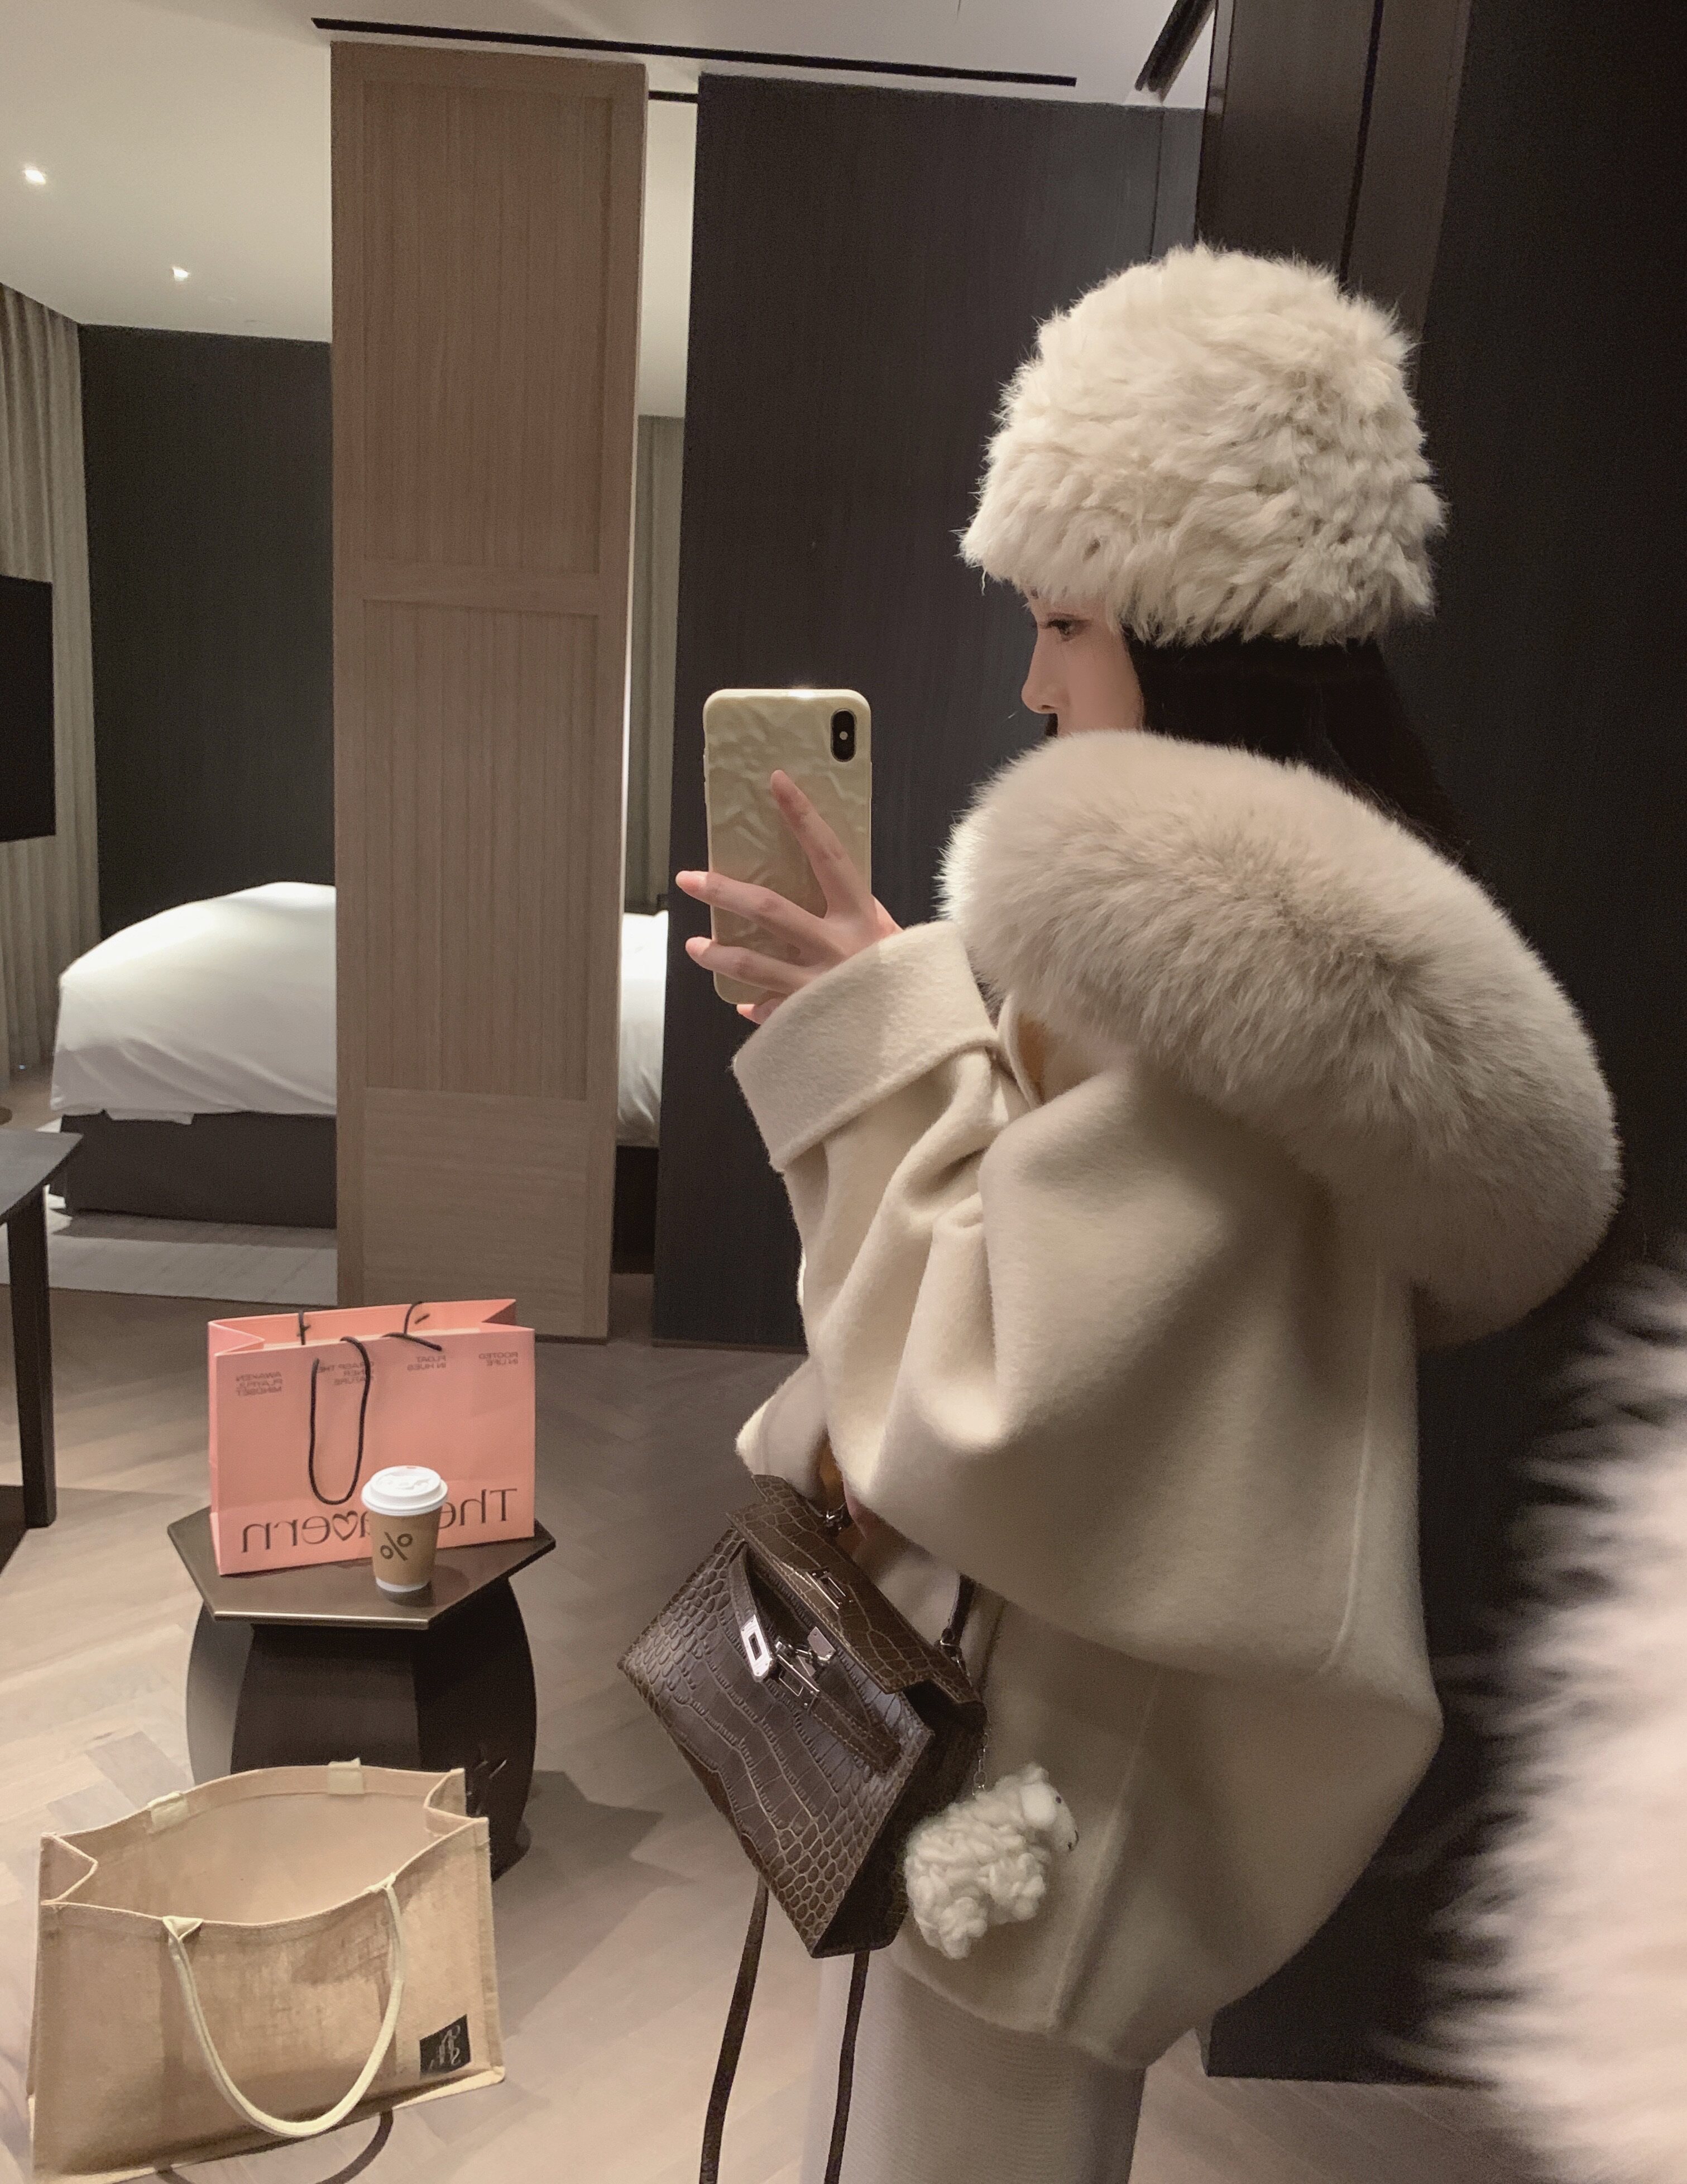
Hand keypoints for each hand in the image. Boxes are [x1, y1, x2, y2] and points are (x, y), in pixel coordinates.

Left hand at [676, 771, 899, 1024]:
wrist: (922, 1042)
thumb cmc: (908, 983)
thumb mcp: (893, 938)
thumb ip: (862, 913)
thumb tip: (832, 885)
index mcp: (859, 917)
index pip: (827, 854)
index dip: (802, 817)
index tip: (776, 782)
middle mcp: (836, 947)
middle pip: (768, 908)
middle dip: (723, 890)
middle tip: (689, 879)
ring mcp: (817, 986)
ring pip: (752, 964)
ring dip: (717, 953)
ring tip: (695, 945)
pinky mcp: (806, 1020)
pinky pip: (770, 1012)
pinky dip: (756, 1008)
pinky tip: (743, 1004)